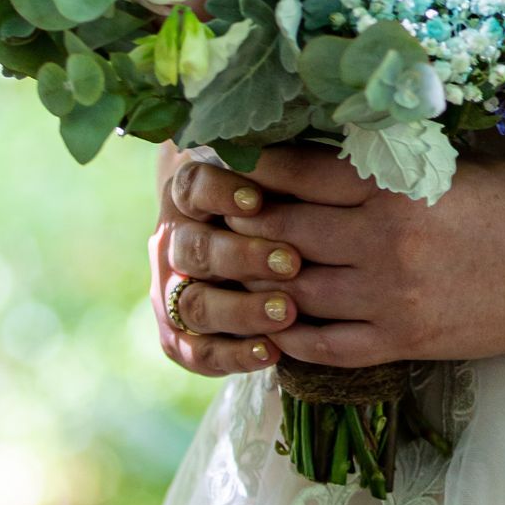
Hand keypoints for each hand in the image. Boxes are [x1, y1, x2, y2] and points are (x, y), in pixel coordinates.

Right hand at [149, 140, 297, 379]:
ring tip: (287, 312)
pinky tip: (271, 352)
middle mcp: (176, 243)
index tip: (257, 199)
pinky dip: (233, 354)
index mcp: (190, 196)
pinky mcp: (184, 336)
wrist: (253, 247)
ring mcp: (176, 292)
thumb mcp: (279, 175)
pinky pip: (199, 352)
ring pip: (195, 304)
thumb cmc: (280, 197)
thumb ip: (289, 169)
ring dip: (240, 310)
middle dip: (242, 256)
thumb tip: (328, 150)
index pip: (192, 188)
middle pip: (195, 250)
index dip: (220, 193)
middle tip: (291, 262)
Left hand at [156, 139, 504, 366]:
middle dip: (240, 222)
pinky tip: (270, 323)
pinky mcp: (402, 341)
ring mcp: (390, 297)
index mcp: (397, 187)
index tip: (224, 159)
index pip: (300, 172)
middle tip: (209, 214)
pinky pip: (324, 345)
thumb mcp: (448, 166)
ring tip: (227, 269)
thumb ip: (385, 162)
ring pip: (293, 290)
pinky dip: (289, 336)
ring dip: (254, 281)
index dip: (254, 167)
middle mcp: (385, 241)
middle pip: (283, 232)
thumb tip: (315, 149)